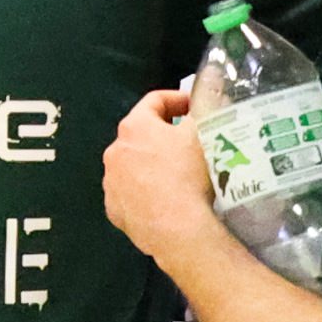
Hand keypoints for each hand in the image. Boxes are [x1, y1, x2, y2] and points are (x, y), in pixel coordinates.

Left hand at [104, 84, 224, 263]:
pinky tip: (165, 199)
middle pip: (142, 134)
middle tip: (189, 142)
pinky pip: (131, 193)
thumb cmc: (188, 175)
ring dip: (152, 164)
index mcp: (134, 126)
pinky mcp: (114, 209)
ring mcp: (112, 182)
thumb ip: (204, 108)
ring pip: (134, 165)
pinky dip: (145, 192)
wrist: (176, 228)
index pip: (155, 101)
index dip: (178, 99)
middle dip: (165, 135)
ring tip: (178, 175)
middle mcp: (115, 151)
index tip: (194, 107)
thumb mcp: (203, 134)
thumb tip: (209, 93)